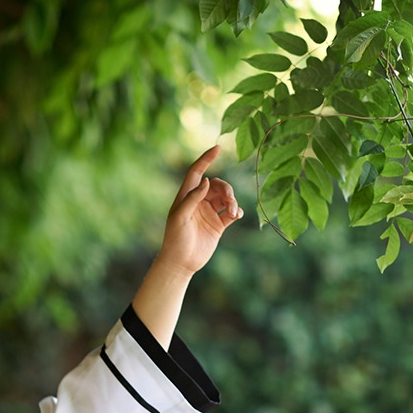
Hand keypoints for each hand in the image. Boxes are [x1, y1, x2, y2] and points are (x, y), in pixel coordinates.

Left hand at [158, 145, 241, 276]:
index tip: (217, 148)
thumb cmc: (175, 239)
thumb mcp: (180, 218)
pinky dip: (237, 211)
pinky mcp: (218, 225)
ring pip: (226, 198)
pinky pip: (231, 212)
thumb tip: (207, 181)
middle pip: (217, 185)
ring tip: (232, 213)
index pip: (197, 172)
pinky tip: (236, 215)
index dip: (206, 159)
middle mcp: (198, 202)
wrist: (181, 263)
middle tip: (229, 202)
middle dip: (226, 190)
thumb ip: (192, 199)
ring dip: (232, 201)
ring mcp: (209, 213)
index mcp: (186, 196)